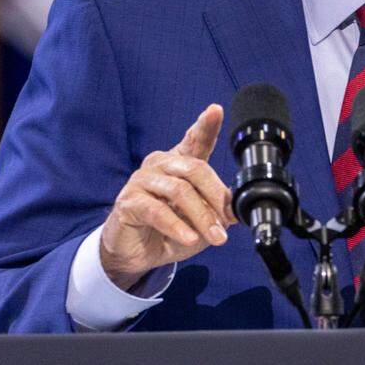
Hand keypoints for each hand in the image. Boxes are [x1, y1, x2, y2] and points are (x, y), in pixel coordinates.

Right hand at [99, 104, 236, 289]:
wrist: (135, 254)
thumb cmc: (169, 231)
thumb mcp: (199, 221)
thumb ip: (214, 210)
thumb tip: (236, 210)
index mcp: (179, 163)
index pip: (194, 140)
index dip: (205, 125)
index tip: (215, 110)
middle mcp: (159, 164)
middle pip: (195, 169)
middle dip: (216, 196)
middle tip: (228, 222)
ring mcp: (142, 180)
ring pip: (179, 190)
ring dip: (202, 217)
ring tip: (215, 237)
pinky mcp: (128, 202)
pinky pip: (157, 211)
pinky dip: (177, 226)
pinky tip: (189, 238)